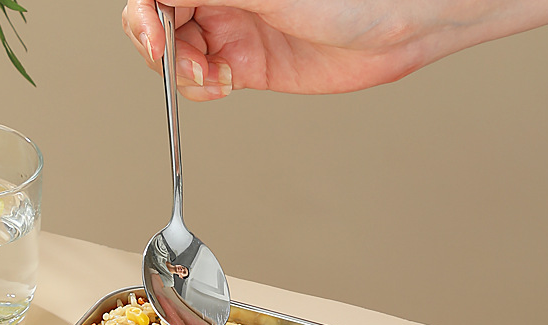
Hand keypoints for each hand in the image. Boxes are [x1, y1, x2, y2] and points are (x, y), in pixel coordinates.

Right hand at [122, 1, 547, 99]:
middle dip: (162, 43)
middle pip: (162, 16)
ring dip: (181, 70)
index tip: (152, 35)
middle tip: (186, 64)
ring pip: (178, 50)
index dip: (146, 12)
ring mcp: (234, 27)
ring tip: (210, 79)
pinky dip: (200, 88)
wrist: (401, 27)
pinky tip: (220, 86)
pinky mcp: (247, 64)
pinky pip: (204, 78)